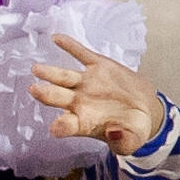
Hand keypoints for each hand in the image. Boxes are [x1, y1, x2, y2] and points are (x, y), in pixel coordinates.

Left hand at [29, 39, 160, 155]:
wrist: (145, 109)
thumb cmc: (132, 128)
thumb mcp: (131, 140)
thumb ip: (123, 141)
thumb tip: (114, 134)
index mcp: (83, 122)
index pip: (67, 126)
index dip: (61, 127)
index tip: (57, 128)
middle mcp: (78, 102)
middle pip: (57, 97)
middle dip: (45, 94)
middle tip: (34, 90)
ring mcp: (85, 83)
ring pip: (63, 76)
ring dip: (49, 72)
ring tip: (37, 68)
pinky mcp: (97, 66)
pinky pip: (81, 54)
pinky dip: (70, 46)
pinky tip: (57, 38)